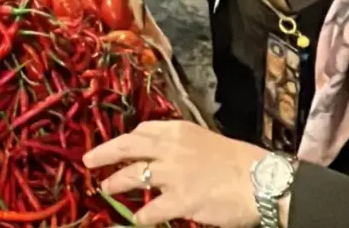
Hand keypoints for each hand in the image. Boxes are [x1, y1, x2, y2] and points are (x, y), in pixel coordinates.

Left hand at [83, 120, 267, 227]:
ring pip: (132, 176)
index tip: (116, 145)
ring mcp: (172, 175)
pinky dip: (141, 216)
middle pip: (127, 146)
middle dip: (104, 153)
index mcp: (178, 131)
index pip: (143, 130)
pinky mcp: (179, 201)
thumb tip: (162, 152)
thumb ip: (181, 144)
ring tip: (105, 187)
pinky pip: (150, 211)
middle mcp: (170, 148)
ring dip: (115, 183)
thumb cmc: (239, 161)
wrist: (260, 180)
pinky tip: (137, 219)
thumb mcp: (205, 140)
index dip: (125, 139)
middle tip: (88, 160)